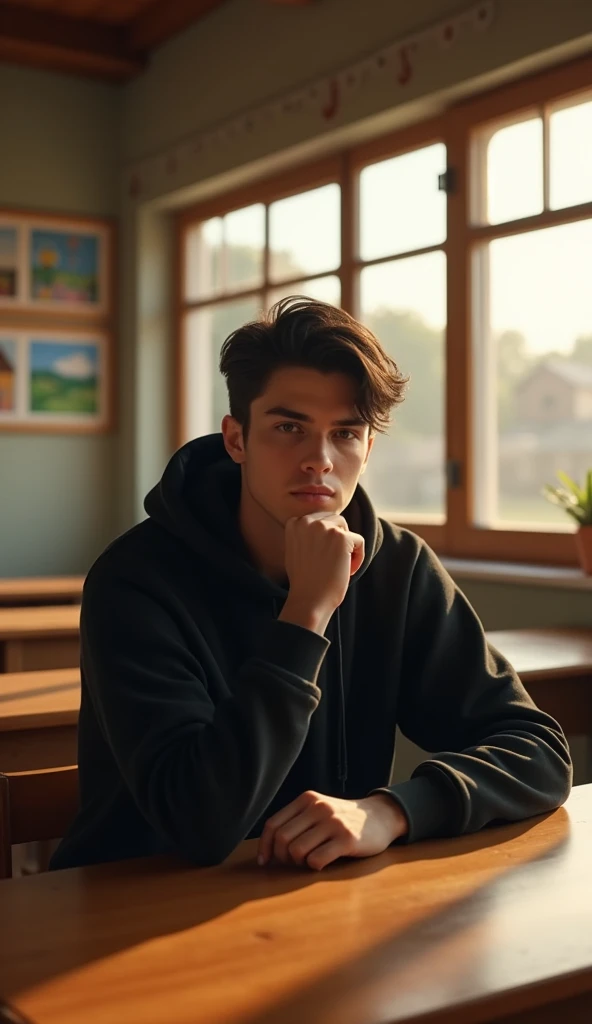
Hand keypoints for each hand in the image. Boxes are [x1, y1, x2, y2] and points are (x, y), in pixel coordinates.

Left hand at [257, 791, 408, 870]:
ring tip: (310, 861)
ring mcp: (333, 823)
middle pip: (282, 839)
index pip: (273, 824)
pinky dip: (314, 867)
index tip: (264, 861)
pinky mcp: (346, 839)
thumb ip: (297, 821)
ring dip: (299, 863)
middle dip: (282, 857)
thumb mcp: (319, 810)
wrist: (381, 816)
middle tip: (293, 863)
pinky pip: (316, 860)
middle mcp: (318, 808)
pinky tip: (323, 863)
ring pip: (297, 851)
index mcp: (307, 799)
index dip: (264, 846)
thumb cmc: (343, 819)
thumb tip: (268, 847)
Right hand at [279, 514, 364, 634]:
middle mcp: (308, 521)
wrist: (309, 599)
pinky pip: (359, 541)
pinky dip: (358, 557)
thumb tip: (322, 525)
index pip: (320, 520)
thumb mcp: (295, 550)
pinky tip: (349, 571)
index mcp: (295, 523)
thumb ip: (305, 534)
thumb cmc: (304, 580)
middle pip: (335, 521)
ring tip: (341, 566)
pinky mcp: (342, 538)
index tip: (323, 558)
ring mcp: (325, 528)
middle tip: (333, 563)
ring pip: (346, 529)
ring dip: (347, 547)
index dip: (326, 539)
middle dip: (338, 540)